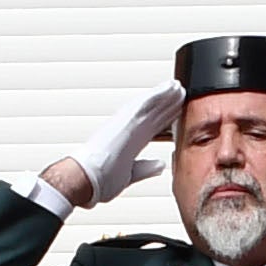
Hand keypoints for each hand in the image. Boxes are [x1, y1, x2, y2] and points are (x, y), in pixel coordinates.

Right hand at [57, 81, 184, 206]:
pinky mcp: (127, 120)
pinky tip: (169, 87)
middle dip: (168, 104)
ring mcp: (127, 123)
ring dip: (165, 95)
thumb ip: (145, 168)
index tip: (176, 112)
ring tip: (178, 86)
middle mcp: (128, 130)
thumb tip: (160, 165)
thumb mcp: (130, 175)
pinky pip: (146, 103)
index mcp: (129, 143)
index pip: (152, 128)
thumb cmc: (100, 179)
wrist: (85, 177)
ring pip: (151, 105)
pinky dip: (158, 94)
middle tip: (180, 93)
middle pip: (153, 114)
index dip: (165, 120)